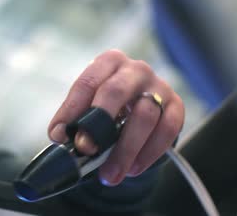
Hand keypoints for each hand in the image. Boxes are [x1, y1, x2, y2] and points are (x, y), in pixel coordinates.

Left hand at [48, 49, 183, 185]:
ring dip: (125, 149)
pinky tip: (133, 168)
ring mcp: (159, 86)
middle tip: (85, 150)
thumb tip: (60, 136)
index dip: (71, 110)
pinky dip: (149, 153)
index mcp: (108, 62)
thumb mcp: (89, 105)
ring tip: (110, 174)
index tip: (59, 135)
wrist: (139, 108)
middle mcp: (135, 69)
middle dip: (98, 124)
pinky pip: (167, 129)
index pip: (87, 83)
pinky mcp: (177, 106)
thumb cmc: (108, 105)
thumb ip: (76, 118)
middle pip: (116, 91)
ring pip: (144, 115)